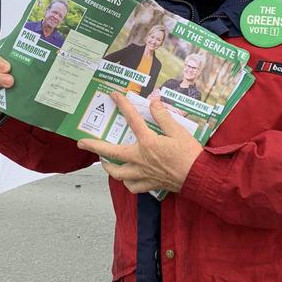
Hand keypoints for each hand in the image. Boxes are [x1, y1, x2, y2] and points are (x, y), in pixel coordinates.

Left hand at [77, 92, 202, 194]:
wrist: (199, 178)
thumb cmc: (190, 154)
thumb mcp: (178, 130)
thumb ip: (163, 116)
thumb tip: (153, 102)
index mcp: (148, 142)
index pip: (132, 119)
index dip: (123, 105)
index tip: (114, 95)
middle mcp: (141, 159)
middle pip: (111, 153)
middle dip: (94, 146)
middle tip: (81, 142)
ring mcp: (143, 173)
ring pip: (118, 174)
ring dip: (108, 167)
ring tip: (104, 162)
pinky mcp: (150, 184)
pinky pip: (132, 186)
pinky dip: (127, 183)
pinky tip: (127, 178)